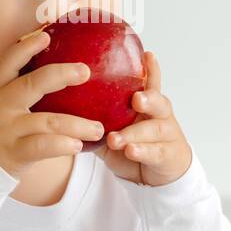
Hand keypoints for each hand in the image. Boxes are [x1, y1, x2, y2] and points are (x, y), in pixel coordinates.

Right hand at [0, 30, 105, 178]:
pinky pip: (44, 146)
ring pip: (49, 120)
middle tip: (85, 71)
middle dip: (62, 74)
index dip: (26, 48)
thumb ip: (13, 95)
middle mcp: (0, 106)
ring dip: (78, 124)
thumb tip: (49, 80)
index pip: (9, 63)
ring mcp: (8, 129)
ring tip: (98, 128)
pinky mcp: (14, 152)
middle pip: (33, 83)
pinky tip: (78, 146)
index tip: (45, 36)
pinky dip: (63, 144)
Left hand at [93, 51, 192, 186]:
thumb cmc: (133, 145)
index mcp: (148, 104)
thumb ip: (97, 117)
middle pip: (159, 102)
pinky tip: (130, 150)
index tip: (147, 55)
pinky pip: (155, 152)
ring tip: (116, 138)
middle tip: (135, 99)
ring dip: (134, 132)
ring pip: (154, 129)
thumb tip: (62, 103)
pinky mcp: (168, 155)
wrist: (156, 175)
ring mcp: (167, 135)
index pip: (151, 83)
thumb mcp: (114, 128)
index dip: (151, 69)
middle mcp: (161, 115)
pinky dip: (141, 151)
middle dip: (148, 99)